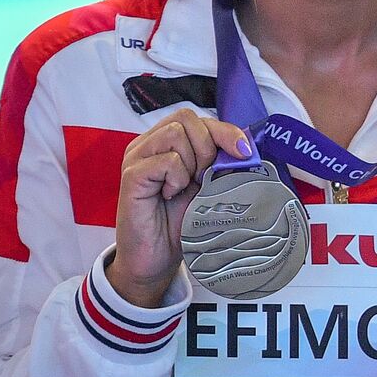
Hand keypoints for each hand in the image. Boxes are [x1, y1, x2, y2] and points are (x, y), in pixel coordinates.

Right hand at [107, 108, 251, 307]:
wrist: (157, 259)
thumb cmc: (181, 221)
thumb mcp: (207, 185)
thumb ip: (218, 162)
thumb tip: (245, 147)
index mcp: (166, 142)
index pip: (198, 118)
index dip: (225, 131)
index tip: (244, 152)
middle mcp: (148, 144)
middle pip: (186, 118)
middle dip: (207, 147)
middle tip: (202, 177)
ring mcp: (136, 158)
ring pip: (175, 134)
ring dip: (191, 162)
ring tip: (185, 187)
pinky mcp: (131, 176)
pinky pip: (166, 160)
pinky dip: (177, 177)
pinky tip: (171, 194)